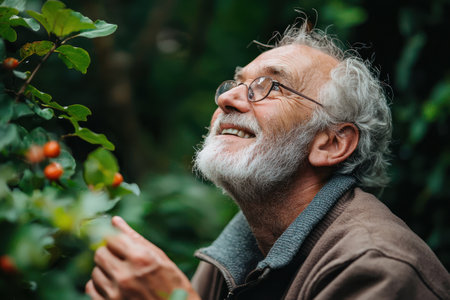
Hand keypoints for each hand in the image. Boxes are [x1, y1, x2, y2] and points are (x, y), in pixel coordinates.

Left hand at [85, 216, 199, 299]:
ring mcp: (116, 293)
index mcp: (140, 258)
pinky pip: (90, 289)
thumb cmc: (172, 283)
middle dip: (108, 253)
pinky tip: (113, 285)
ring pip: (95, 271)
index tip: (120, 244)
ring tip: (121, 275)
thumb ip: (135, 238)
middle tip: (121, 259)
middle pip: (99, 254)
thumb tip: (115, 220)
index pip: (111, 238)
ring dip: (105, 270)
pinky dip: (98, 285)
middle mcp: (126, 275)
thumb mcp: (159, 257)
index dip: (115, 240)